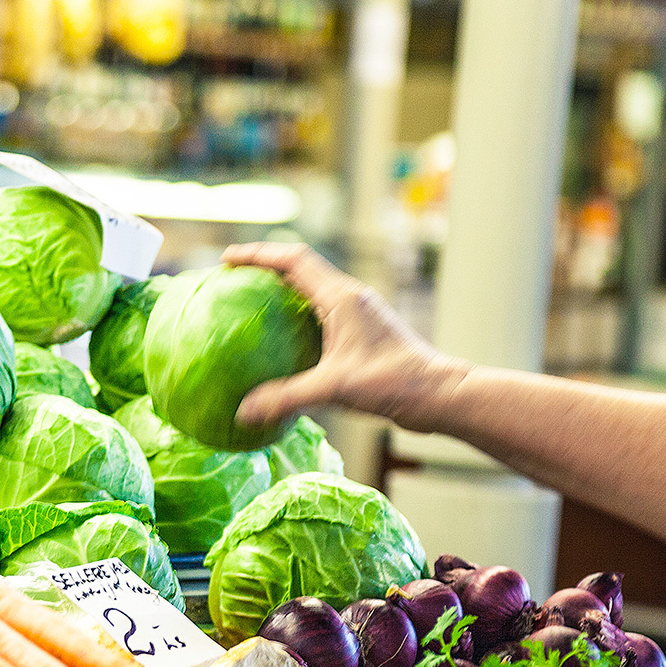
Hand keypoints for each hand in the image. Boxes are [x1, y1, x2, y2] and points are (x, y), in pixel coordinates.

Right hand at [222, 243, 466, 431]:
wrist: (438, 394)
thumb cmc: (394, 383)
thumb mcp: (335, 388)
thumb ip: (287, 397)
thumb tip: (244, 412)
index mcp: (342, 297)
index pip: (293, 260)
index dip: (257, 254)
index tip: (227, 260)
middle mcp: (350, 298)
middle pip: (300, 268)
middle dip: (265, 268)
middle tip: (232, 280)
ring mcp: (359, 314)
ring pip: (312, 290)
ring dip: (282, 291)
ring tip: (251, 307)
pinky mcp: (363, 333)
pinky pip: (321, 314)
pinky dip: (297, 318)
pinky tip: (282, 345)